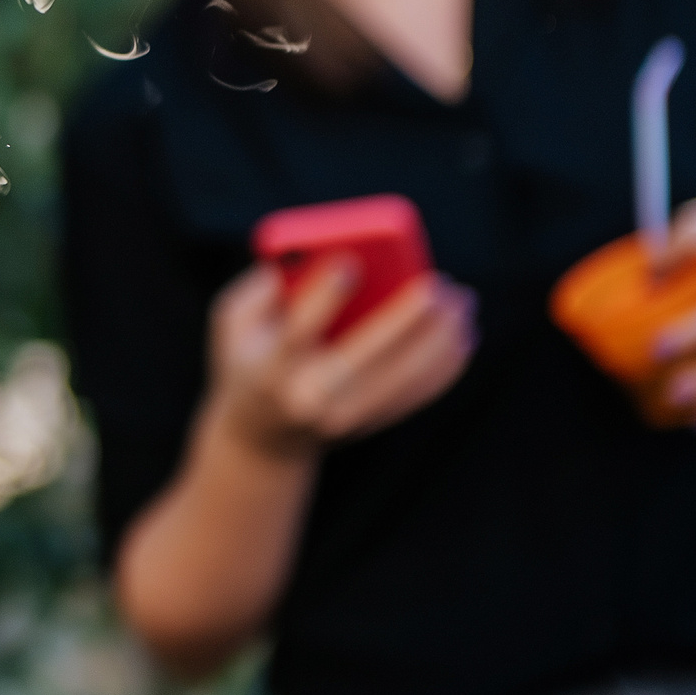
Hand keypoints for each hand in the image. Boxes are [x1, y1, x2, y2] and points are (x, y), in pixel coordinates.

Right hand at [205, 260, 475, 460]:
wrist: (263, 437)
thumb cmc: (250, 360)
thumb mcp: (233, 324)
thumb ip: (261, 289)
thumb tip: (311, 257)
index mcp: (268, 368)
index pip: (296, 331)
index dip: (322, 296)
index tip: (350, 261)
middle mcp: (306, 398)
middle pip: (362, 358)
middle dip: (403, 319)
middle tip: (436, 284)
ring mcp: (343, 418)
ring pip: (400, 379)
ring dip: (438, 340)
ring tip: (462, 301)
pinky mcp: (371, 424)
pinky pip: (416, 395)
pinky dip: (445, 365)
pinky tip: (463, 335)